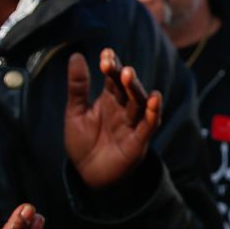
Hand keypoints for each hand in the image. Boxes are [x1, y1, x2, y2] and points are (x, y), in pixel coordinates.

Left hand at [65, 48, 161, 190]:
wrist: (87, 174)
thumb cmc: (82, 142)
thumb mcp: (75, 112)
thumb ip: (78, 86)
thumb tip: (76, 55)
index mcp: (109, 100)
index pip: (113, 79)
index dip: (111, 66)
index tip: (106, 54)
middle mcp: (123, 109)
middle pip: (128, 89)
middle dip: (125, 77)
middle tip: (120, 67)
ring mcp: (132, 125)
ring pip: (139, 103)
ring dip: (136, 89)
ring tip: (129, 76)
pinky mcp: (138, 142)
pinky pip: (148, 126)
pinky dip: (152, 113)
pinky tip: (154, 100)